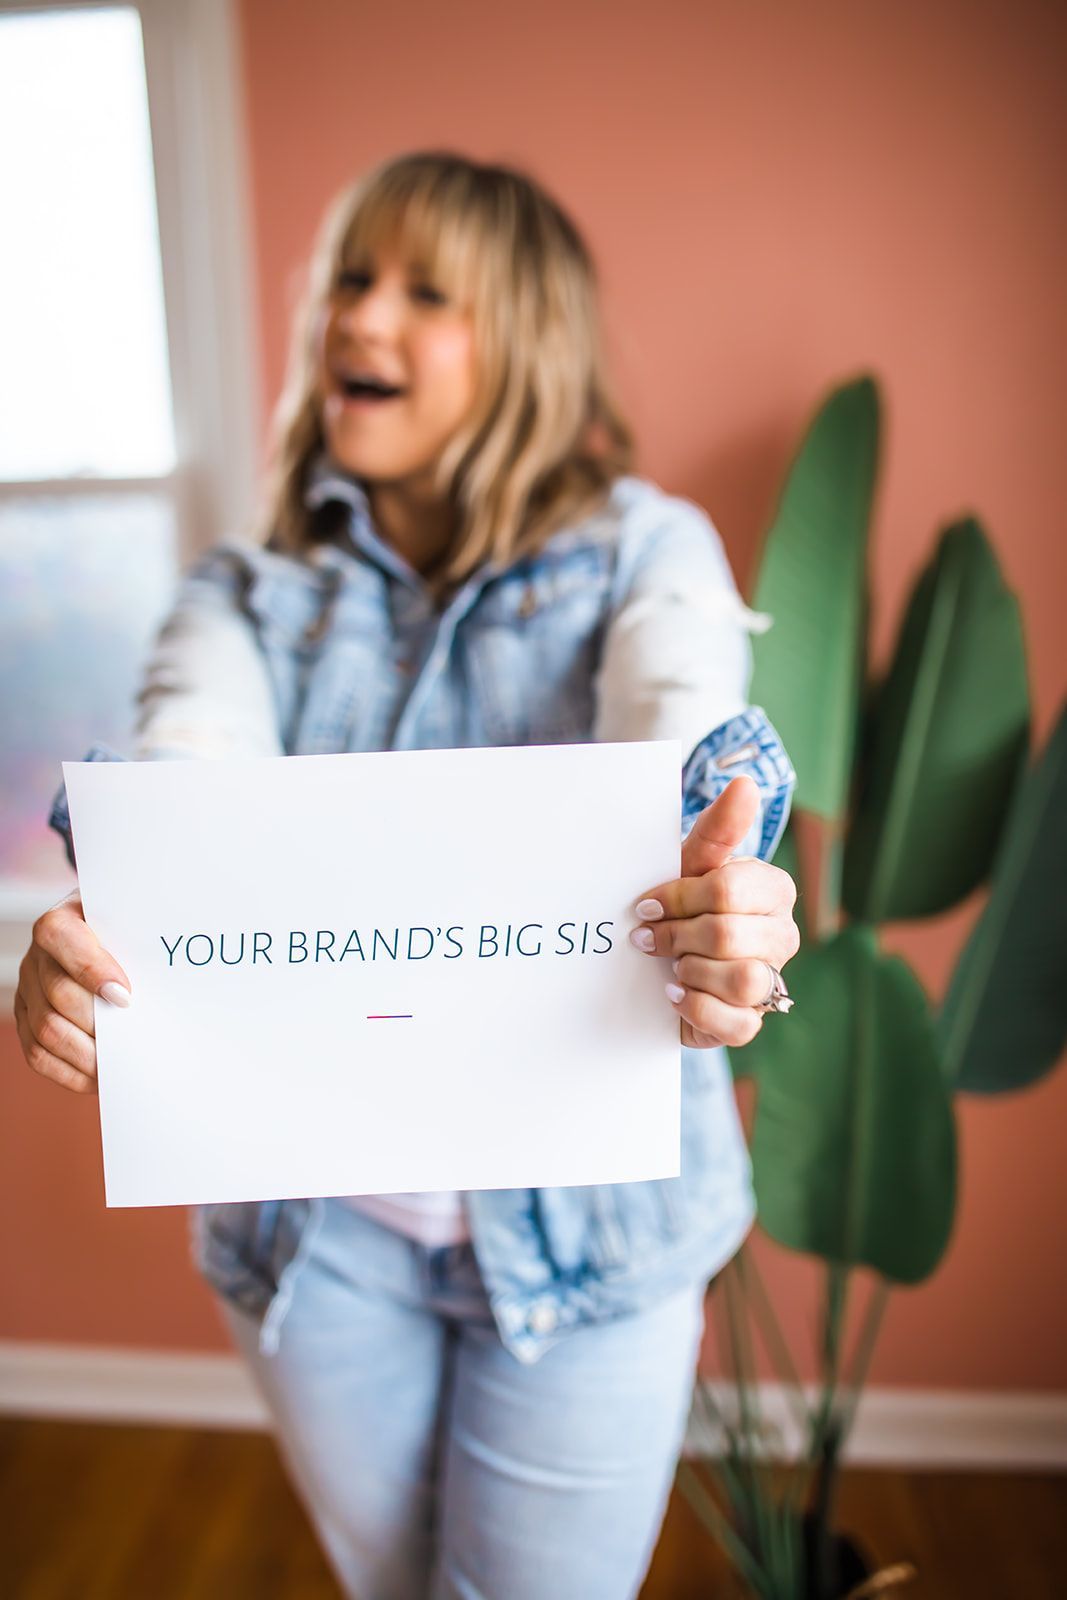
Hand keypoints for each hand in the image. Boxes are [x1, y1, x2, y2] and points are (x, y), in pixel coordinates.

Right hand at [13, 889, 131, 1094]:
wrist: (116, 940)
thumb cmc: (132, 931)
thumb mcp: (137, 919)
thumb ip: (147, 934)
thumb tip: (177, 963)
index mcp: (63, 919)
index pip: (60, 935)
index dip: (89, 967)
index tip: (126, 996)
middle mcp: (39, 956)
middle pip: (58, 993)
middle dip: (98, 1023)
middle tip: (133, 1040)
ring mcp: (29, 991)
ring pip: (47, 1030)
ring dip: (87, 1053)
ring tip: (122, 1062)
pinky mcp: (28, 1022)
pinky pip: (39, 1055)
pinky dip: (71, 1071)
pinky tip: (101, 1074)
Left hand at [629, 775, 799, 1048]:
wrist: (653, 963)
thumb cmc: (677, 906)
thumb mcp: (687, 865)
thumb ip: (718, 830)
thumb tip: (746, 784)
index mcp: (773, 890)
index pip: (728, 889)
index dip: (678, 898)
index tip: (645, 905)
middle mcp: (783, 935)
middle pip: (729, 934)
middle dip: (677, 936)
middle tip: (649, 938)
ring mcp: (772, 982)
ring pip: (743, 979)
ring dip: (691, 971)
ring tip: (671, 967)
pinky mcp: (751, 1023)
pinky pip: (738, 1024)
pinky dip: (697, 1008)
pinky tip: (675, 994)